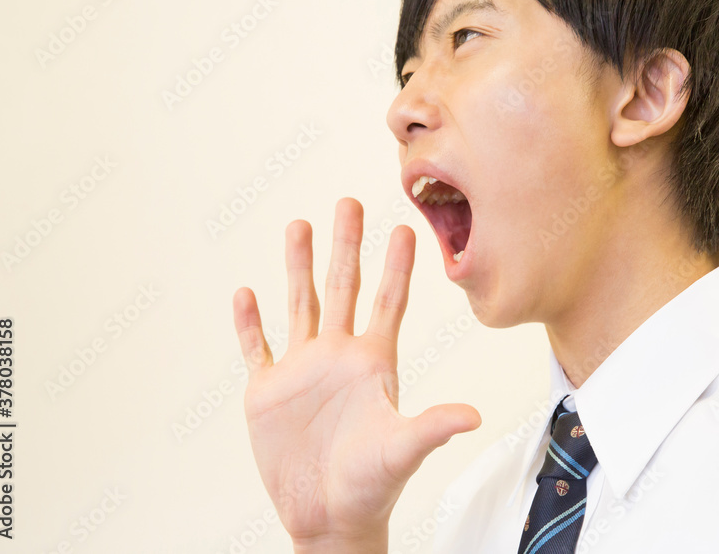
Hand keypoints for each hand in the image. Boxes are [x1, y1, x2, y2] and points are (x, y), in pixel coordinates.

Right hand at [232, 198, 480, 551]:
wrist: (328, 517)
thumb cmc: (372, 485)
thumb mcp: (401, 451)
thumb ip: (431, 427)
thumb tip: (473, 415)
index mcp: (374, 362)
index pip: (388, 302)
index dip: (397, 265)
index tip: (404, 225)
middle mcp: (339, 356)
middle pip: (343, 287)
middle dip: (347, 245)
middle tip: (349, 202)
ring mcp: (302, 370)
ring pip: (300, 304)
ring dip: (298, 266)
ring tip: (299, 224)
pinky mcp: (268, 392)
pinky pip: (257, 347)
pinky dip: (249, 322)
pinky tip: (245, 293)